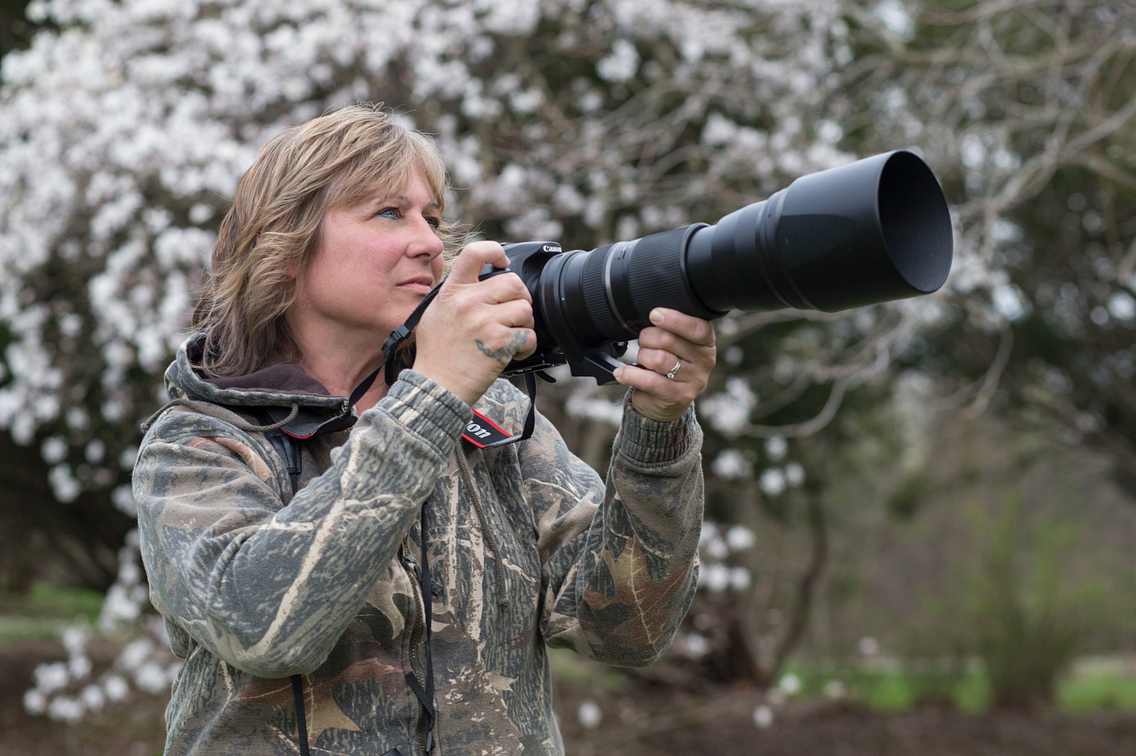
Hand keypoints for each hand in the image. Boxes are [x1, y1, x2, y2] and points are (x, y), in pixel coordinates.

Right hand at [413, 241, 536, 405]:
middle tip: (514, 312)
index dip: (495, 251)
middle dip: (520, 297)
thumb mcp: (435, 313)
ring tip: (512, 336)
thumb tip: (478, 281)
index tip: (504, 262)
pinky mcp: (499, 342)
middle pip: (513, 282)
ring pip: (525, 308)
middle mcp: (468, 302)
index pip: (475, 253)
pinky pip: (529, 335)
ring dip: (525, 324)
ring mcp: (484, 321)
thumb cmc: (436, 354)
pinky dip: (526, 346)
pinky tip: (513, 352)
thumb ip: (455, 295)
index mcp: (452, 291)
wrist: (437, 386)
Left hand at [614, 308, 715, 422]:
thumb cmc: (670, 364)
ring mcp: (693, 381)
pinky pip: (649, 381)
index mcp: (706, 342)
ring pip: (658, 359)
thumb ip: (670, 329)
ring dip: (642, 356)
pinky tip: (622, 373)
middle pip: (670, 340)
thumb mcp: (676, 343)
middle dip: (648, 338)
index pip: (697, 328)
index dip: (675, 320)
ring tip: (642, 360)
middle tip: (644, 342)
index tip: (655, 315)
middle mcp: (704, 361)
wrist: (666, 401)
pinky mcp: (678, 396)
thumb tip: (653, 316)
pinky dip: (630, 375)